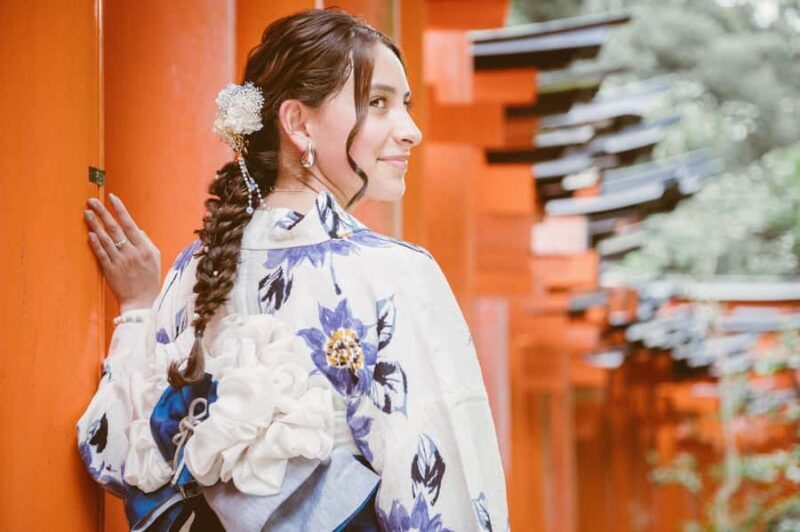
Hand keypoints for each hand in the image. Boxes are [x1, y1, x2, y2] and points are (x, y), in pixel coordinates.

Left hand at [84, 193, 160, 312]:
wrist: (142, 302)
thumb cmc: (150, 280)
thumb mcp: (156, 259)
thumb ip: (147, 242)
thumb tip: (138, 229)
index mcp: (144, 248)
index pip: (130, 224)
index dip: (120, 210)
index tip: (112, 198)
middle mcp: (131, 252)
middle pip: (115, 228)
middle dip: (103, 212)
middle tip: (92, 201)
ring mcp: (120, 261)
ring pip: (106, 239)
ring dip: (95, 224)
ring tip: (87, 213)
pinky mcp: (110, 270)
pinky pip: (101, 254)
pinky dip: (95, 243)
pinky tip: (89, 233)